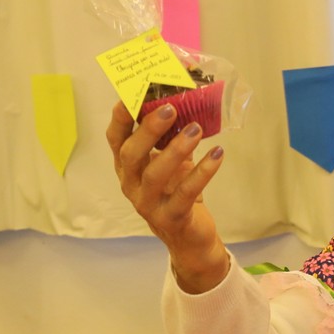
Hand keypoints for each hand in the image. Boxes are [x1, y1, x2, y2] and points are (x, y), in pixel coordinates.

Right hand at [106, 101, 229, 292]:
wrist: (190, 238)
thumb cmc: (177, 192)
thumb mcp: (172, 161)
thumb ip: (172, 136)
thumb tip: (185, 100)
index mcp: (127, 168)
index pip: (116, 140)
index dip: (120, 118)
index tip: (130, 95)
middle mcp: (130, 185)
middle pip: (130, 155)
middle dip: (148, 130)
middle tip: (169, 108)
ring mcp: (147, 204)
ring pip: (155, 175)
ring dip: (176, 149)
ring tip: (196, 129)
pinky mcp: (170, 218)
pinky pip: (185, 193)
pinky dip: (202, 172)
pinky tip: (217, 154)